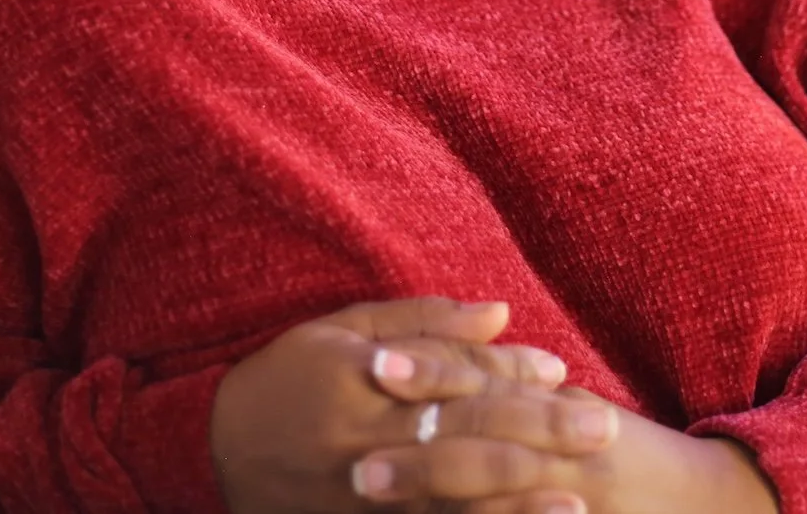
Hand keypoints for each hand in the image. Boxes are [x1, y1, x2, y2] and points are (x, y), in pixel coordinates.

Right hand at [209, 296, 618, 513]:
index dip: (512, 375)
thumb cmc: (284, 376)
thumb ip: (426, 323)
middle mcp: (365, 447)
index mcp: (364, 386)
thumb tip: (502, 312)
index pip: (454, 380)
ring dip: (516, 508)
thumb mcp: (343, 330)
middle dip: (538, 437)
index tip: (562, 369)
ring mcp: (360, 502)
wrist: (206, 448)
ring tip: (577, 504)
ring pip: (449, 507)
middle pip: (465, 442)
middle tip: (601, 429)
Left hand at [351, 383, 779, 513]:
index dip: (432, 371)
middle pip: (483, 445)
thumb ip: (519, 380)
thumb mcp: (576, 408)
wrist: (707, 503)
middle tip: (356, 463)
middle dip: (419, 455)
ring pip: (496, 499)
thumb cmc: (629, 454)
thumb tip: (463, 344)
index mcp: (556, 407)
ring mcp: (571, 498)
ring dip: (434, 503)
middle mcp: (566, 450)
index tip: (374, 366)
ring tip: (372, 499)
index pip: (486, 380)